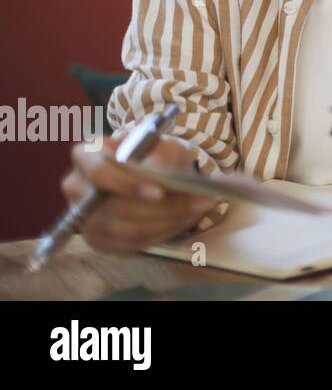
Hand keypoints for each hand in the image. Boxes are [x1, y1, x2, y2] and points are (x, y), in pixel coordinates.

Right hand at [61, 134, 216, 253]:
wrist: (148, 172)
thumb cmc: (152, 155)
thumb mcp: (161, 147)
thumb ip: (162, 160)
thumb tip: (168, 183)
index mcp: (86, 154)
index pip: (99, 173)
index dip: (128, 185)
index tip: (160, 193)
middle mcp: (76, 186)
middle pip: (114, 208)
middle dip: (160, 209)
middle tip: (196, 204)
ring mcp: (82, 215)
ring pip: (124, 229)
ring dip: (164, 223)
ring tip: (193, 212)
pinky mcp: (95, 238)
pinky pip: (127, 244)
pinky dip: (158, 235)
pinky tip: (178, 222)